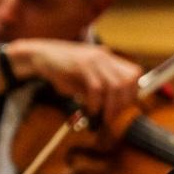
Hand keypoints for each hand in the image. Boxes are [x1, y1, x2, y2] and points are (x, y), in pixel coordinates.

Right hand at [11, 39, 142, 119]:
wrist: (39, 56)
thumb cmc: (61, 69)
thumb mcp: (85, 78)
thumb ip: (99, 90)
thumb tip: (113, 109)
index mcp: (108, 57)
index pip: (134, 73)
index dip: (133, 92)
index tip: (124, 107)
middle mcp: (104, 56)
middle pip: (128, 80)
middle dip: (124, 102)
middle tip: (114, 116)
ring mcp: (93, 59)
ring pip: (115, 85)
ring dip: (111, 106)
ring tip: (103, 117)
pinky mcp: (81, 65)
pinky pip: (96, 88)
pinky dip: (96, 103)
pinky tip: (90, 110)